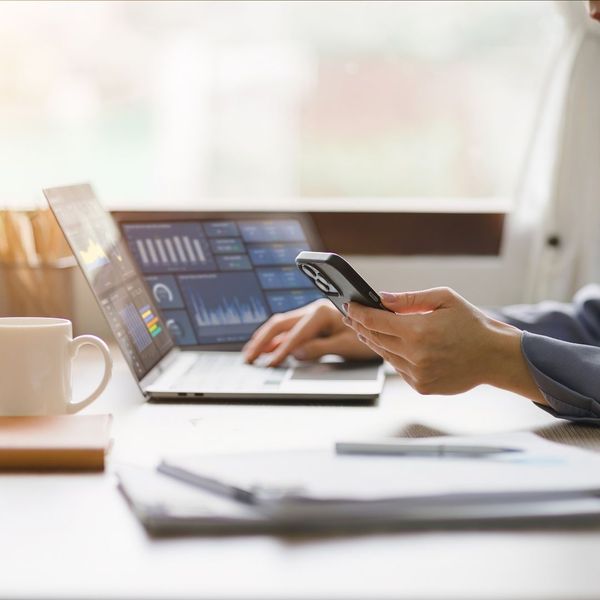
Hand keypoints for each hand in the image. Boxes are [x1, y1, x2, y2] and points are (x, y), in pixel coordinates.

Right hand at [243, 299, 376, 366]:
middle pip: (280, 324)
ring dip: (264, 339)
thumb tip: (296, 352)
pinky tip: (265, 348)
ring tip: (250, 353)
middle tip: (249, 358)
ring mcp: (311, 314)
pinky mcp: (312, 321)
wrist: (381, 324)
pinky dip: (274, 339)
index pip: (296, 334)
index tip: (270, 363)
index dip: (282, 350)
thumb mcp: (347, 345)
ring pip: (281, 325)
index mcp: (322, 312)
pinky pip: (288, 329)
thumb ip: (320, 348)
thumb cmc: (369, 334)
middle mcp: (314, 309)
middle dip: (263, 342)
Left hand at [344, 287, 544, 401]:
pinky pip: (398, 368)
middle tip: (352, 316)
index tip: (349, 306)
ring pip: (384, 355)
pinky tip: (391, 345)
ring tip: (366, 329)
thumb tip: (381, 298)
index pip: (375, 321)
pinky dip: (393, 356)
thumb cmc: (472, 324)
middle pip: (375, 338)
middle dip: (360, 325)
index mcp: (419, 331)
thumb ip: (409, 298)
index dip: (359, 313)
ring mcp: (417, 374)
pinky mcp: (422, 386)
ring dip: (373, 341)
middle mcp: (415, 355)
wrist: (495, 356)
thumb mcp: (444, 299)